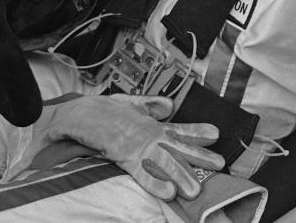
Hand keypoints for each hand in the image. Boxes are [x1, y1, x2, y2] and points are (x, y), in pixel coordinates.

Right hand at [30, 94, 223, 199]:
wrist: (76, 114)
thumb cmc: (101, 110)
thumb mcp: (130, 103)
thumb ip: (151, 105)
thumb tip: (170, 105)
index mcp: (150, 124)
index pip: (178, 129)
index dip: (197, 132)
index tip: (215, 135)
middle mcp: (148, 134)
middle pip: (178, 147)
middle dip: (199, 157)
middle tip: (219, 165)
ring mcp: (137, 145)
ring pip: (164, 161)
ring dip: (181, 174)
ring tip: (196, 188)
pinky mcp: (122, 155)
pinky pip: (141, 172)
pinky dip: (154, 182)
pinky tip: (167, 192)